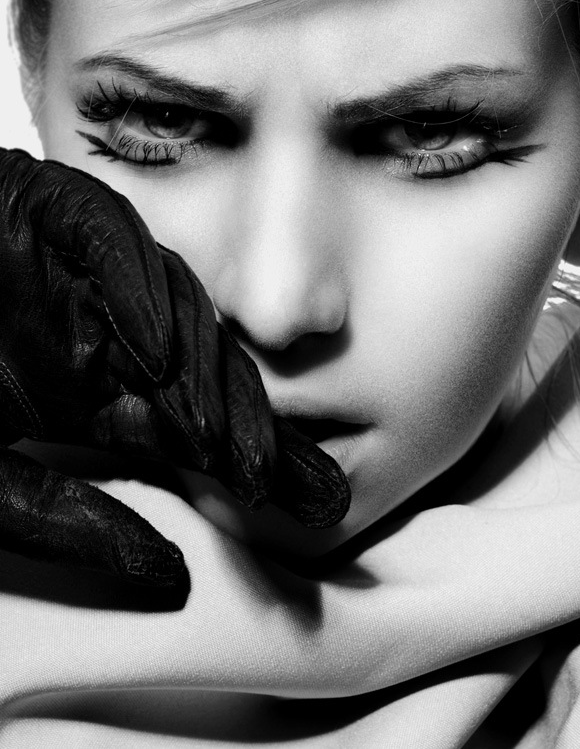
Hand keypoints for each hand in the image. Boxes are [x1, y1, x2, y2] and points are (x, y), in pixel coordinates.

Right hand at [0, 147, 349, 580]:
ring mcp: (90, 276)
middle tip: (314, 488)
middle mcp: (114, 333)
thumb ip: (63, 518)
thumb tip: (168, 574)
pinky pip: (110, 243)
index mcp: (103, 389)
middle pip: (206, 376)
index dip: (253, 465)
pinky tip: (153, 345)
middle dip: (258, 432)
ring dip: (204, 377)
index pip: (196, 428)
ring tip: (227, 443)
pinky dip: (133, 285)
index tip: (312, 512)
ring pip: (175, 313)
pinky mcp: (57, 213)